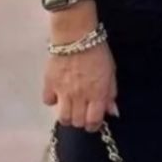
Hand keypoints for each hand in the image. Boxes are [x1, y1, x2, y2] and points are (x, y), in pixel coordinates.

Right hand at [41, 8, 118, 129]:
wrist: (75, 35)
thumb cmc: (98, 52)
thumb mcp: (111, 72)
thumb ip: (110, 93)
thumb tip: (112, 112)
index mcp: (97, 93)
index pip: (93, 121)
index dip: (94, 126)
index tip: (94, 122)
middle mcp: (79, 96)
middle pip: (77, 122)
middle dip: (81, 121)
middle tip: (82, 114)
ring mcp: (63, 91)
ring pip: (62, 117)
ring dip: (67, 116)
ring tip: (70, 108)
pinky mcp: (49, 84)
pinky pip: (48, 101)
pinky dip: (53, 101)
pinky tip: (58, 95)